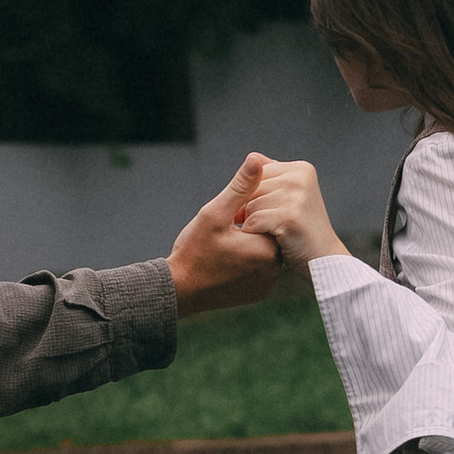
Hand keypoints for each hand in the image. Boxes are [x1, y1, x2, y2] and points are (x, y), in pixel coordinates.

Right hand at [168, 157, 287, 319]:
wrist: (179, 292)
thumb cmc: (193, 251)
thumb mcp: (213, 214)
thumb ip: (239, 188)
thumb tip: (258, 160)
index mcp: (268, 248)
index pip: (269, 217)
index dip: (246, 212)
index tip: (226, 222)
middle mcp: (274, 269)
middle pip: (267, 234)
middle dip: (247, 229)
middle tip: (221, 237)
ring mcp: (266, 284)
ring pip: (262, 253)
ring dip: (247, 245)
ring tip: (221, 250)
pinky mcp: (257, 293)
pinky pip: (257, 271)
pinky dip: (244, 263)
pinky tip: (224, 263)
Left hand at [236, 155, 341, 267]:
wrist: (323, 259)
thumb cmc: (300, 230)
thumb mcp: (289, 197)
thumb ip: (272, 177)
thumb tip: (251, 157)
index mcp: (300, 168)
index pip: (254, 174)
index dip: (254, 198)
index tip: (273, 212)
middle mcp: (300, 176)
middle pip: (250, 190)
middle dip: (253, 211)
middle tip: (277, 224)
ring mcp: (297, 195)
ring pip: (250, 206)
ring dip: (255, 225)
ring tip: (278, 232)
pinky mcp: (290, 215)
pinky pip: (253, 222)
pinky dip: (256, 235)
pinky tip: (273, 240)